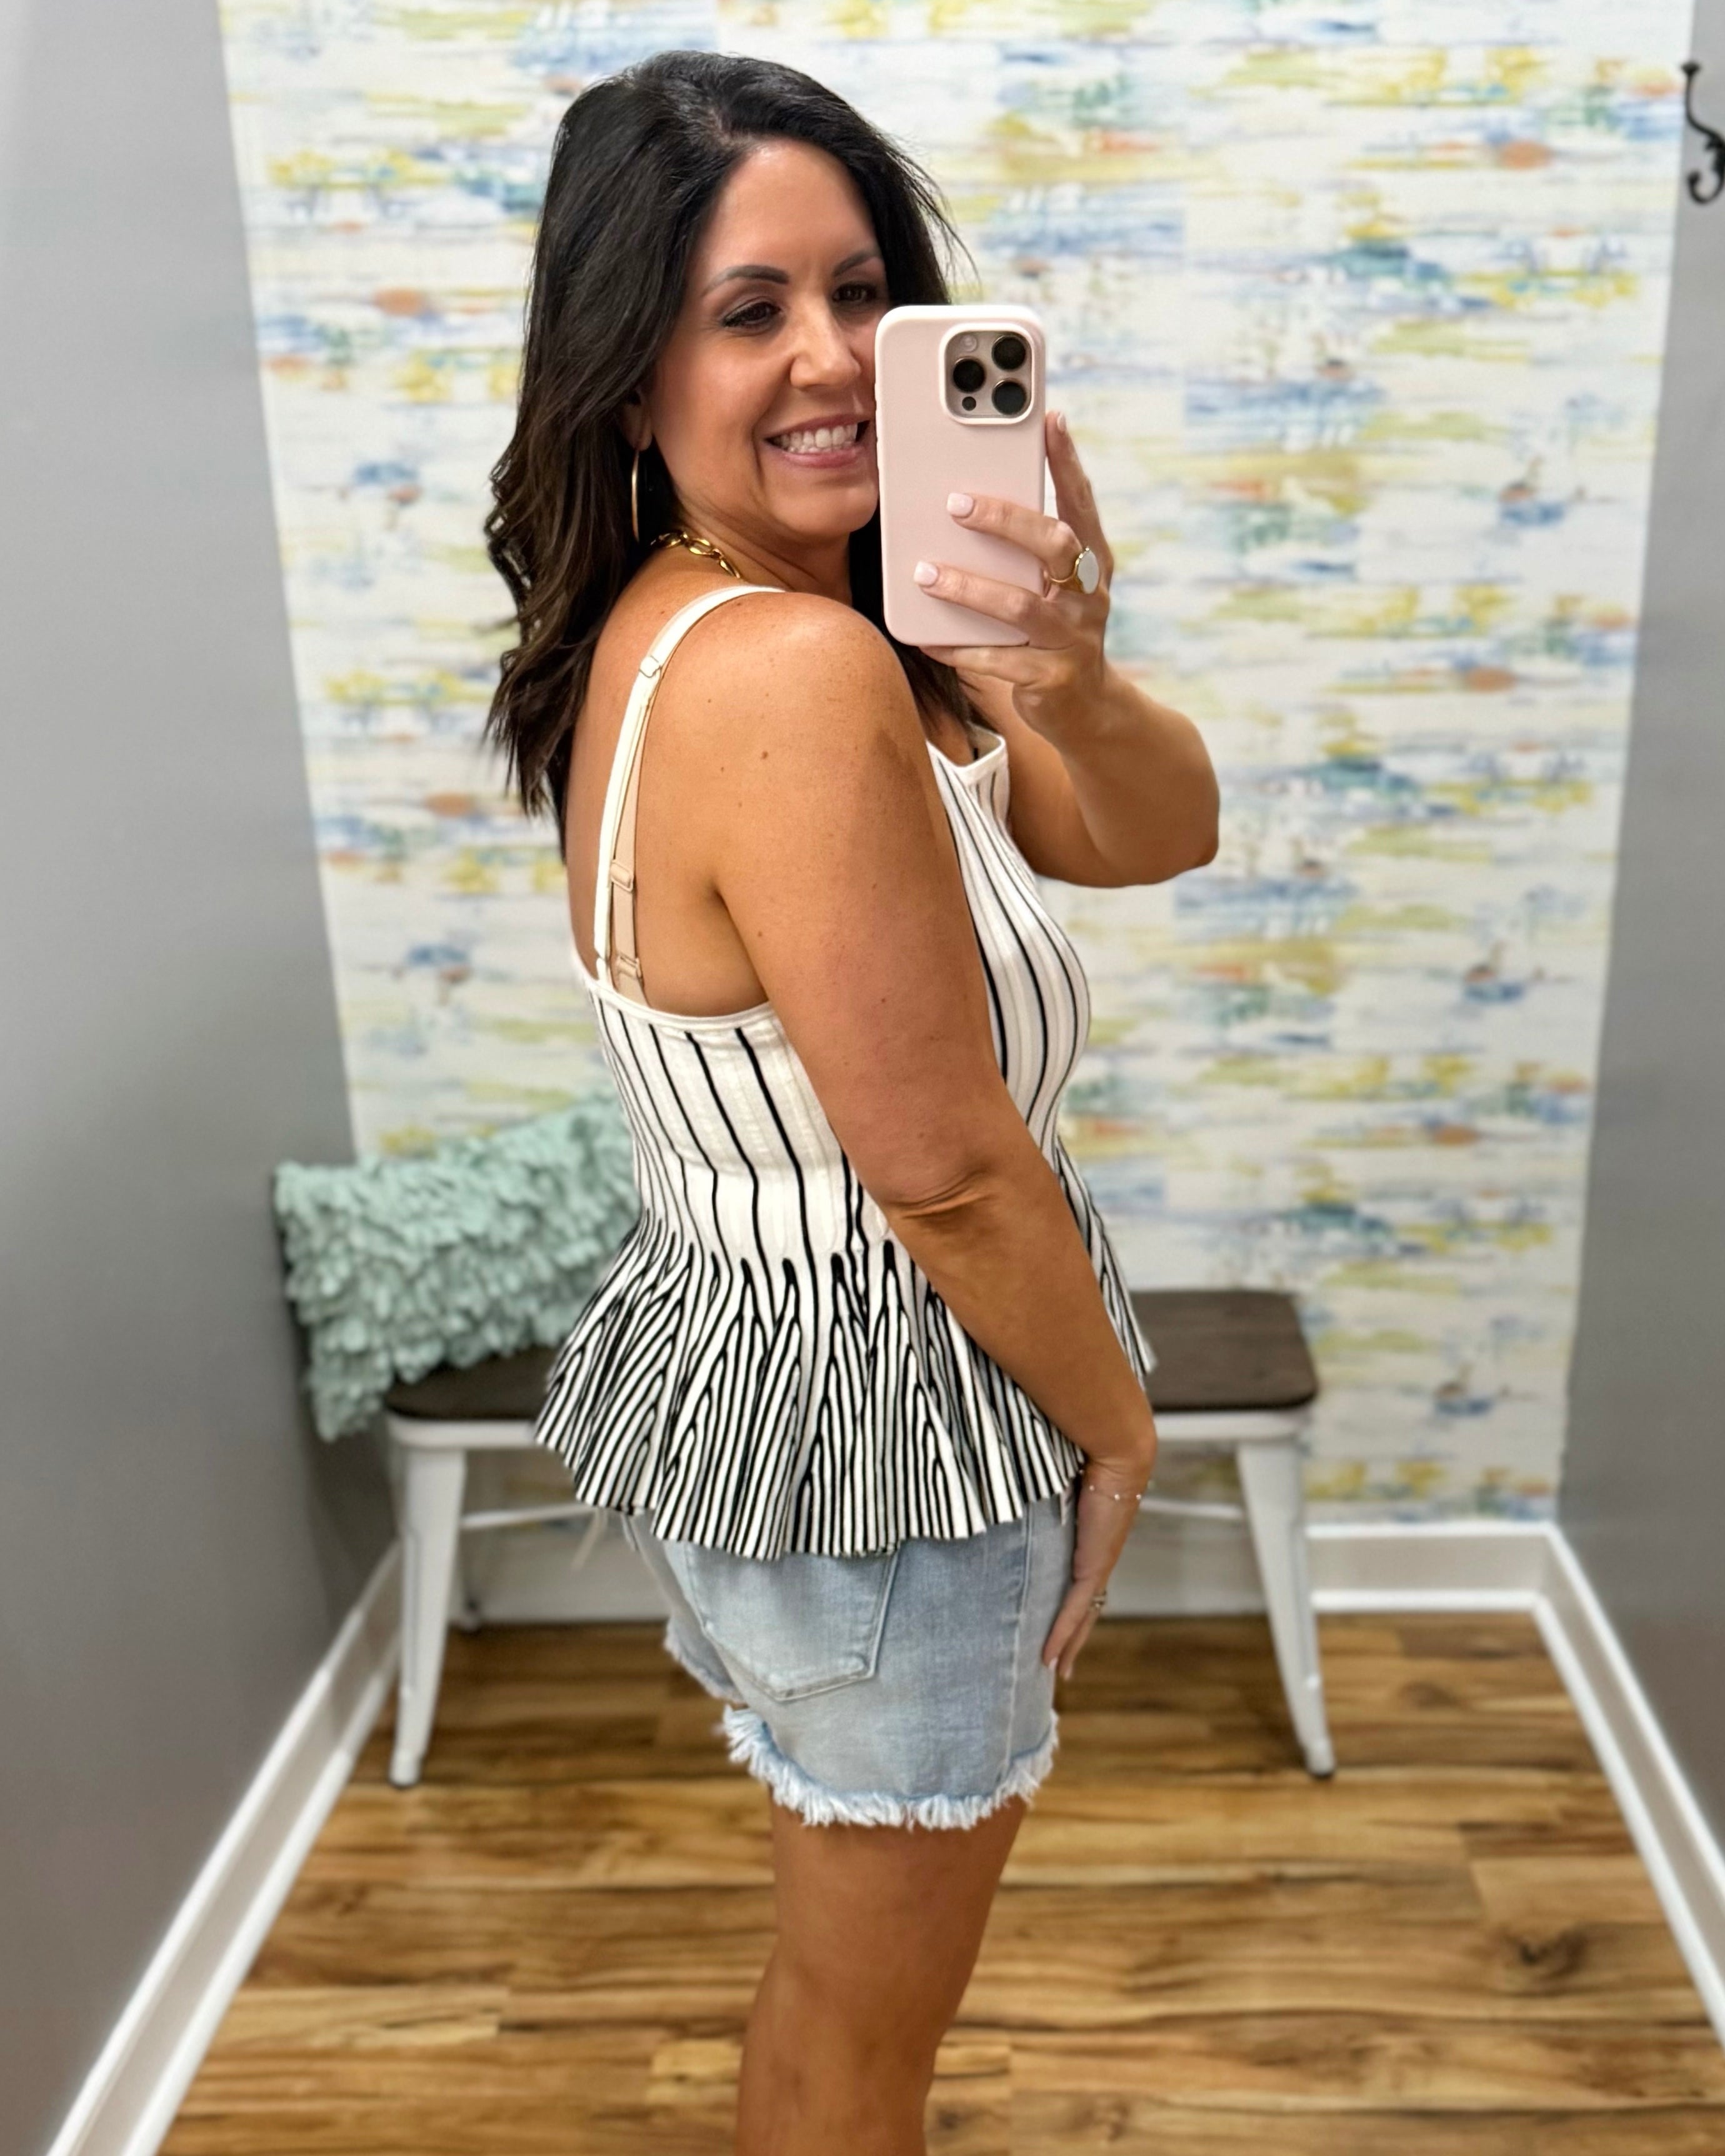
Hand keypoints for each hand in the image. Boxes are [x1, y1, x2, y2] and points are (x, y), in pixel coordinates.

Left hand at [913, 408, 1116, 748]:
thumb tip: (966, 501)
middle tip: (957, 502)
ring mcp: (1073, 638)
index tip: (1050, 419)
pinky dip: (960, 647)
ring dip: (968, 587)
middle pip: (1055, 544)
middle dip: (1006, 520)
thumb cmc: (1056, 633)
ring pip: (1019, 605)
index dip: (1068, 462)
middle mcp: (1089, 595)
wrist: (1086, 710)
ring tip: (925, 575)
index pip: (1082, 502)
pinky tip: (928, 638)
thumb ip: (1027, 552)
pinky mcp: (1051, 678)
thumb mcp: (1053, 587)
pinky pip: (998, 660)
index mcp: (1092, 562)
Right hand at [1041, 1436, 1155, 1681]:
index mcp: (1094, 1538)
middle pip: (1086, 1608)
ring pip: (1083, 1617)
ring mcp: (1097, 1564)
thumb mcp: (1059, 1476)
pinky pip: (1075, 1609)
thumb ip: (1043, 1484)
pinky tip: (1050, 1657)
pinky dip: (1062, 1635)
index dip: (1073, 1604)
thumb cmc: (1088, 1452)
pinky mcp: (1092, 1565)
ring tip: (1056, 1670)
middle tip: (1060, 1663)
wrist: (1117, 1450)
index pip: (1082, 1579)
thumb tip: (1017, 1473)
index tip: (1062, 1623)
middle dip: (1073, 1637)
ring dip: (1069, 1645)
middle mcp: (1099, 1556)